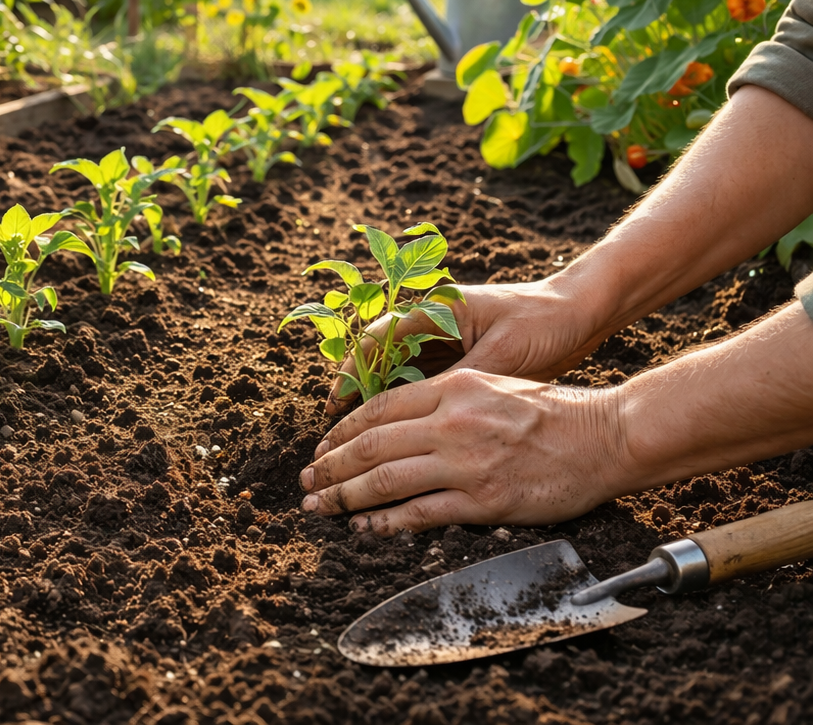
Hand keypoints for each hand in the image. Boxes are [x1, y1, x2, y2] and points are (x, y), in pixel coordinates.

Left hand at [301, 369, 627, 533]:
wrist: (606, 436)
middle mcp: (453, 422)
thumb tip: (398, 423)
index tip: (322, 448)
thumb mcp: (492, 385)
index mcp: (454, 388)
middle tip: (306, 482)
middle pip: (371, 445)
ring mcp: (467, 462)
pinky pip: (421, 513)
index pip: (378, 408)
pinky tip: (366, 527)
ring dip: (345, 496)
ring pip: (386, 480)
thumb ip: (445, 399)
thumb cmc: (554, 411)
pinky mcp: (484, 500)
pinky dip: (386, 522)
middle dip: (330, 467)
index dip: (342, 431)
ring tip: (322, 507)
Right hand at [325, 277, 605, 414]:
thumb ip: (463, 382)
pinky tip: (397, 437)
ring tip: (358, 442)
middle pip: (379, 359)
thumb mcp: (503, 354)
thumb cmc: (544, 324)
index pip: (377, 338)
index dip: (352, 371)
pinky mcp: (459, 360)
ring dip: (378, 405)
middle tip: (336, 433)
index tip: (336, 404)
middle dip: (356, 395)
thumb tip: (428, 420)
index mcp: (437, 309)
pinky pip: (421, 384)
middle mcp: (433, 323)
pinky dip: (407, 409)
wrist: (581, 312)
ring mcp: (445, 342)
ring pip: (397, 375)